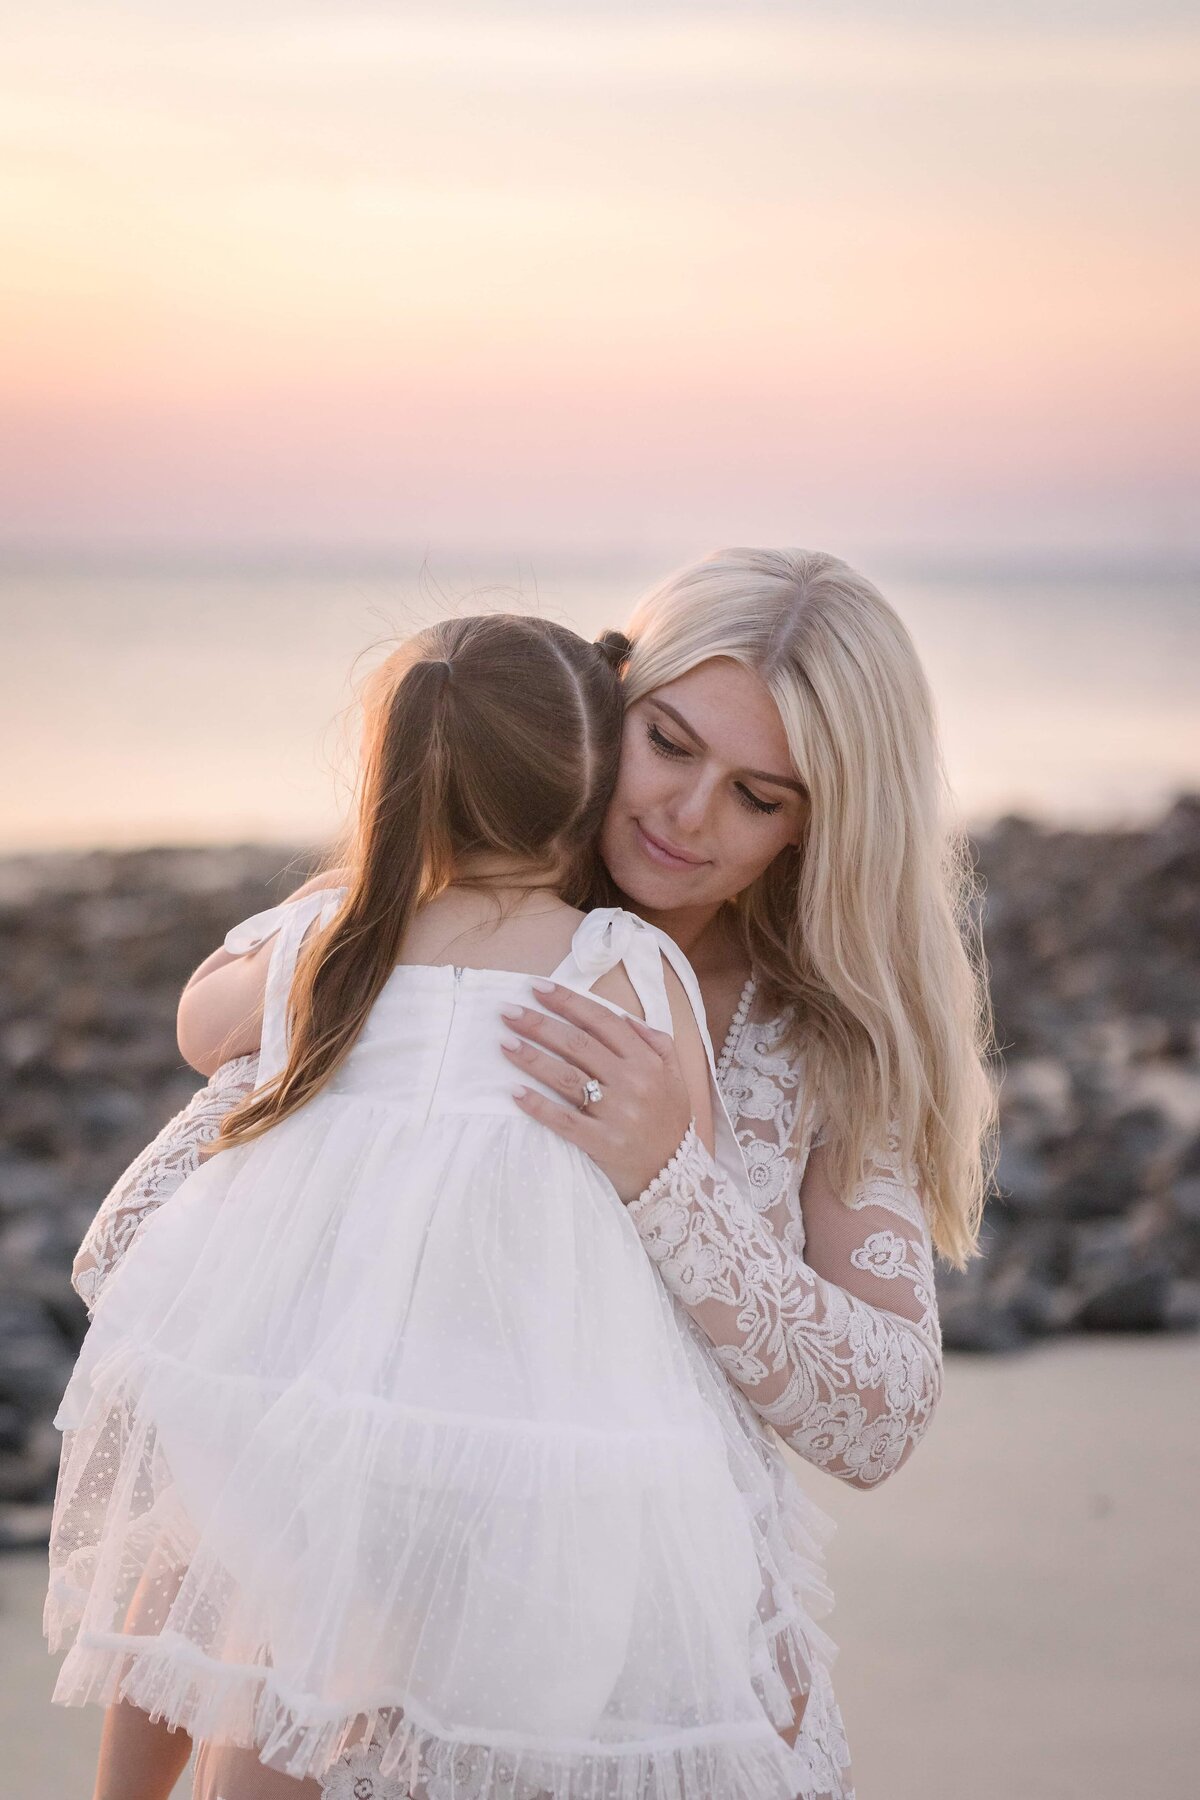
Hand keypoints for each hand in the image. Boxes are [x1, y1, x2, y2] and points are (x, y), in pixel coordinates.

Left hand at [499, 982, 693, 1202]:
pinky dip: (537, 1105)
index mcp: (647, 1061)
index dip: (568, 1002)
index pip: (602, 1021)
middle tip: (508, 1011)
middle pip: (577, 1045)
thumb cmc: (669, 1121)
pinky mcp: (602, 1143)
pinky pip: (563, 1120)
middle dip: (539, 1024)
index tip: (538, 989)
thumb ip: (655, 1041)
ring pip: (566, 1077)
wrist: (676, 1176)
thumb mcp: (675, 1075)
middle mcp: (632, 1082)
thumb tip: (623, 1015)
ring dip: (531, 1057)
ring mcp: (616, 1114)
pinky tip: (514, 1091)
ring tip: (504, 1043)